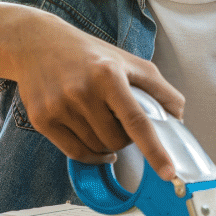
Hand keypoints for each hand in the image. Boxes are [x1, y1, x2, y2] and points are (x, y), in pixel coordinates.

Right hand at [9, 11, 184, 179]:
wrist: (37, 44)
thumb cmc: (90, 54)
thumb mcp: (128, 61)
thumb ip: (158, 88)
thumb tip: (178, 116)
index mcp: (108, 75)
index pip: (136, 120)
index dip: (155, 149)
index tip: (168, 172)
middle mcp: (82, 91)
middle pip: (117, 140)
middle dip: (126, 138)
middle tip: (120, 121)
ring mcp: (59, 107)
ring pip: (97, 148)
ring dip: (107, 144)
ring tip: (103, 123)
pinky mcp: (42, 119)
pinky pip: (75, 153)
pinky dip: (91, 155)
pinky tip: (96, 144)